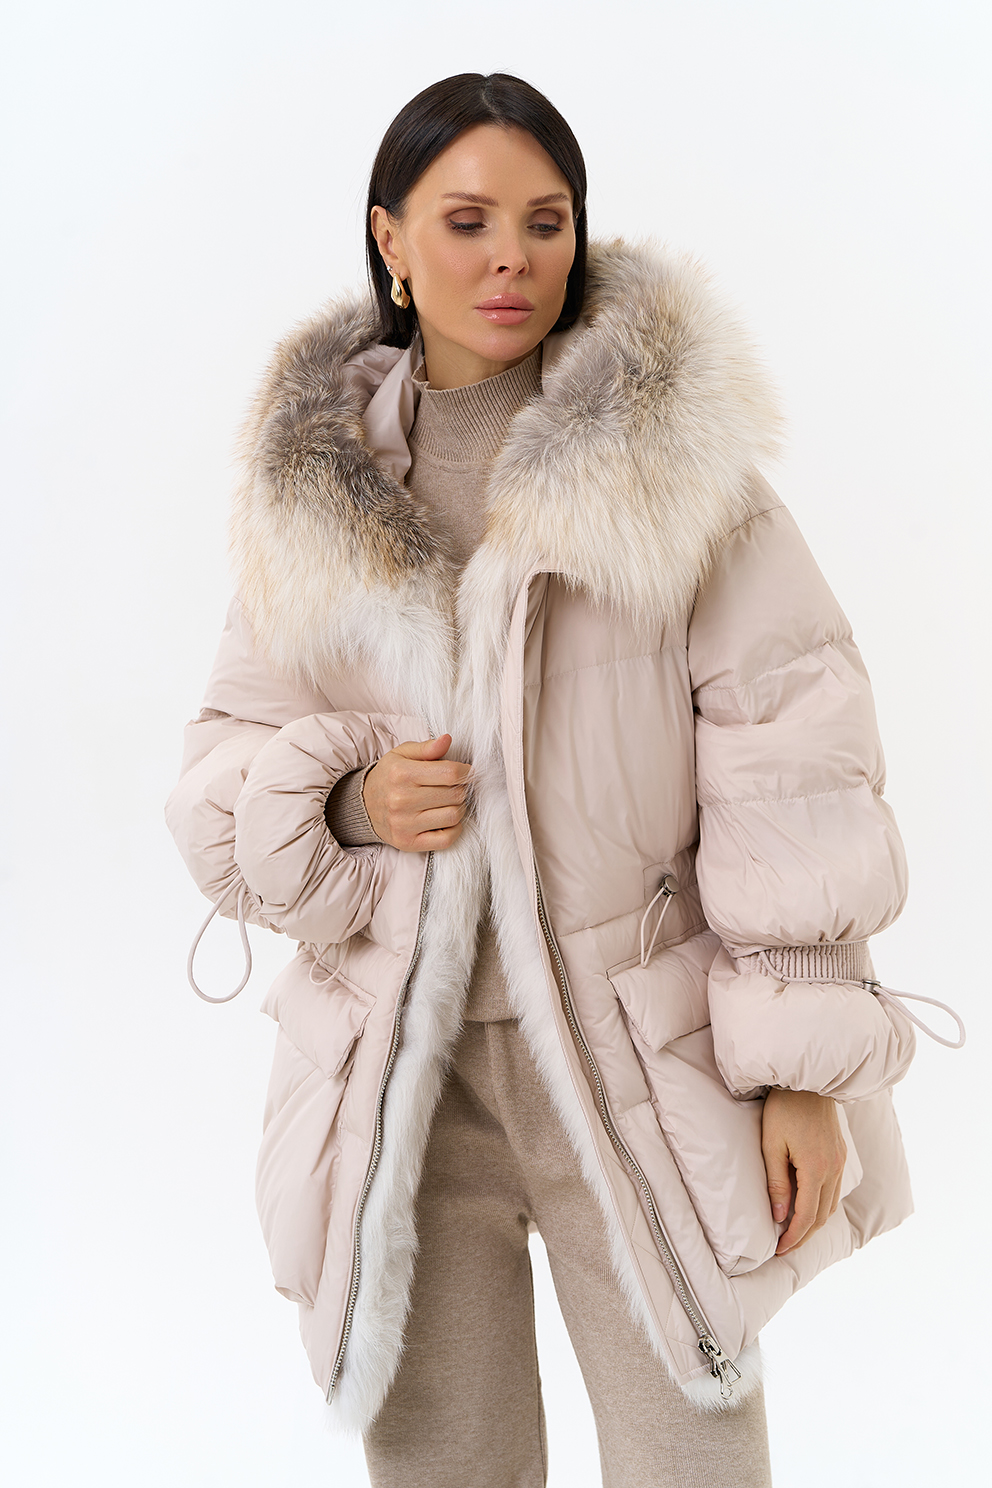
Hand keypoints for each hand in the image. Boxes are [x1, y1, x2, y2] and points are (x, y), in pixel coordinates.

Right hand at [362, 734, 469, 852]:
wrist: (363, 805)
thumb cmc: (389, 777)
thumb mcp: (402, 754)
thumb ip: (427, 747)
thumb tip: (447, 739)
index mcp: (402, 773)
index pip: (450, 773)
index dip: (465, 772)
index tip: (466, 772)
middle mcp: (401, 800)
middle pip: (455, 795)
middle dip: (461, 789)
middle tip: (455, 787)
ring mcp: (404, 824)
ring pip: (453, 816)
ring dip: (459, 808)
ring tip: (449, 802)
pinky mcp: (408, 842)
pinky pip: (446, 839)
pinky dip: (454, 829)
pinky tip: (447, 820)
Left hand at [761, 1088, 846, 1254]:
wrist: (806, 1080)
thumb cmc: (783, 1109)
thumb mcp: (771, 1144)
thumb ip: (777, 1182)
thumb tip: (780, 1216)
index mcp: (816, 1168)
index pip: (807, 1216)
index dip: (794, 1237)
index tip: (780, 1250)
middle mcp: (834, 1168)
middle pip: (823, 1216)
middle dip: (804, 1235)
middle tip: (785, 1247)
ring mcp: (841, 1161)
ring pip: (832, 1204)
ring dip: (815, 1221)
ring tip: (794, 1230)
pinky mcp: (841, 1153)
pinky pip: (835, 1189)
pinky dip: (822, 1204)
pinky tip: (808, 1205)